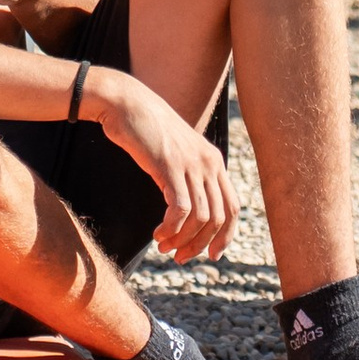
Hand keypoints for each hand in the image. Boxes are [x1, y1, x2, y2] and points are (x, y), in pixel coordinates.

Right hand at [89, 70, 236, 262]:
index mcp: (214, 161)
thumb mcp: (176, 153)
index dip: (225, 235)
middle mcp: (209, 163)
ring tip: (164, 247)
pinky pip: (181, 210)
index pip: (232, 207)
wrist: (126, 102)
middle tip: (179, 257)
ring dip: (183, 240)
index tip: (211, 254)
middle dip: (201, 244)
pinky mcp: (170, 166)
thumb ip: (187, 175)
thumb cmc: (146, 130)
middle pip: (218, 218)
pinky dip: (171, 229)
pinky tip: (158, 235)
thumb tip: (189, 209)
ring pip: (200, 218)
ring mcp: (191, 164)